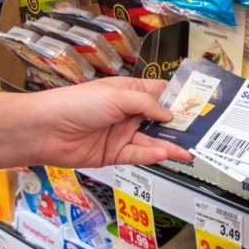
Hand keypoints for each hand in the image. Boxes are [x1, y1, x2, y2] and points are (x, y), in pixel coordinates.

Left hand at [28, 77, 193, 167]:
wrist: (45, 130)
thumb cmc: (77, 104)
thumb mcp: (117, 96)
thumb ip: (147, 104)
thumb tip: (170, 115)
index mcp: (129, 93)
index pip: (161, 94)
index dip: (179, 99)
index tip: (201, 106)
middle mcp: (128, 114)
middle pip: (160, 121)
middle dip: (180, 127)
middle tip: (203, 133)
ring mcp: (122, 135)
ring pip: (152, 141)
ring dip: (171, 145)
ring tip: (190, 151)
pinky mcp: (114, 155)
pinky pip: (138, 155)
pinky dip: (153, 156)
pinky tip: (167, 154)